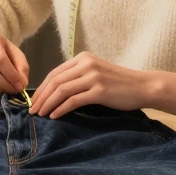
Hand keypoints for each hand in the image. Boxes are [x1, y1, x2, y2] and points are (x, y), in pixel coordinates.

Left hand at [29, 52, 157, 118]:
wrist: (143, 86)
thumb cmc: (119, 83)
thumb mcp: (96, 73)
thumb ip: (78, 76)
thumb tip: (54, 91)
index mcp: (83, 58)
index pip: (55, 72)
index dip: (42, 87)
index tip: (34, 100)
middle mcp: (86, 64)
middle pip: (55, 81)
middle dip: (41, 97)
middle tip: (33, 110)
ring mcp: (93, 76)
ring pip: (61, 90)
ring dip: (48, 104)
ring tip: (41, 114)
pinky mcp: (99, 90)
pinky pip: (73, 100)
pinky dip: (61, 109)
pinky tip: (55, 116)